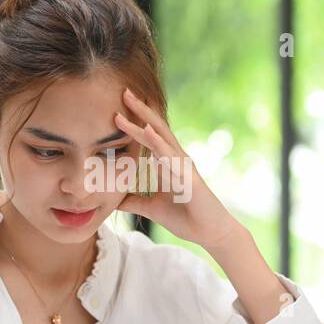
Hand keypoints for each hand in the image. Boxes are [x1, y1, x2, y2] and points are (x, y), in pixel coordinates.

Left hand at [113, 88, 242, 250]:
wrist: (209, 232)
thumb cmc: (185, 217)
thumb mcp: (151, 208)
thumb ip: (133, 201)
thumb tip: (113, 200)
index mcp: (168, 162)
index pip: (150, 136)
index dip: (135, 121)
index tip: (118, 107)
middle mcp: (177, 158)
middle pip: (156, 127)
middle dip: (140, 109)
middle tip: (123, 91)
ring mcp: (183, 166)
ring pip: (161, 137)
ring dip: (144, 120)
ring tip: (130, 104)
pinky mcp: (188, 178)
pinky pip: (171, 157)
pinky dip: (158, 144)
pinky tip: (147, 132)